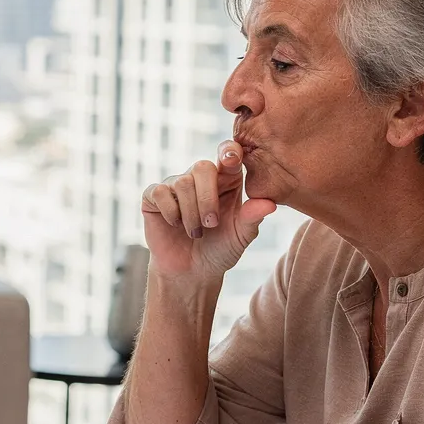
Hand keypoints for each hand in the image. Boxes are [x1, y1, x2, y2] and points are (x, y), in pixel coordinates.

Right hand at [140, 142, 276, 281]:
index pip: (228, 154)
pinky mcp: (154, 196)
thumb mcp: (241, 235)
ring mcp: (175, 185)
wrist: (192, 272)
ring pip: (182, 183)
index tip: (231, 160)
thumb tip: (270, 204)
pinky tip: (175, 225)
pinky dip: (171, 211)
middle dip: (207, 198)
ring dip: (191, 213)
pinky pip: (160, 192)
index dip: (229, 152)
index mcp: (226, 179)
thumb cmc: (221, 249)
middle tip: (212, 224)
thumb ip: (253, 217)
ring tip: (196, 233)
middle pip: (202, 167)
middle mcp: (200, 177)